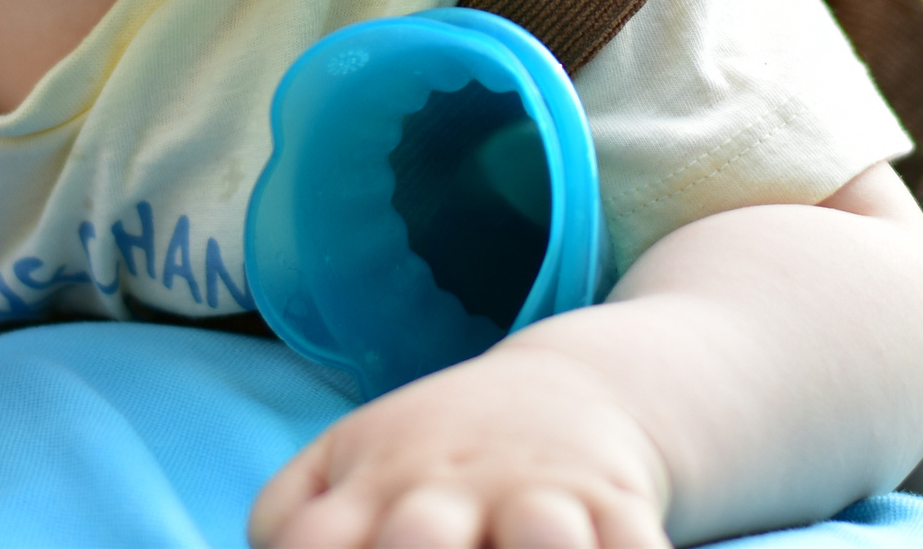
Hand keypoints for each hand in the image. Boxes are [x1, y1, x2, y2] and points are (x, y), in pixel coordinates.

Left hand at [249, 342, 671, 548]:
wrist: (572, 389)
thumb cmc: (435, 459)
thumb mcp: (350, 463)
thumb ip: (290, 516)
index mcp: (374, 482)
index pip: (315, 541)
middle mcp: (452, 490)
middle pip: (421, 538)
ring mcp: (538, 494)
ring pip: (543, 533)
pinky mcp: (616, 503)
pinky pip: (632, 545)